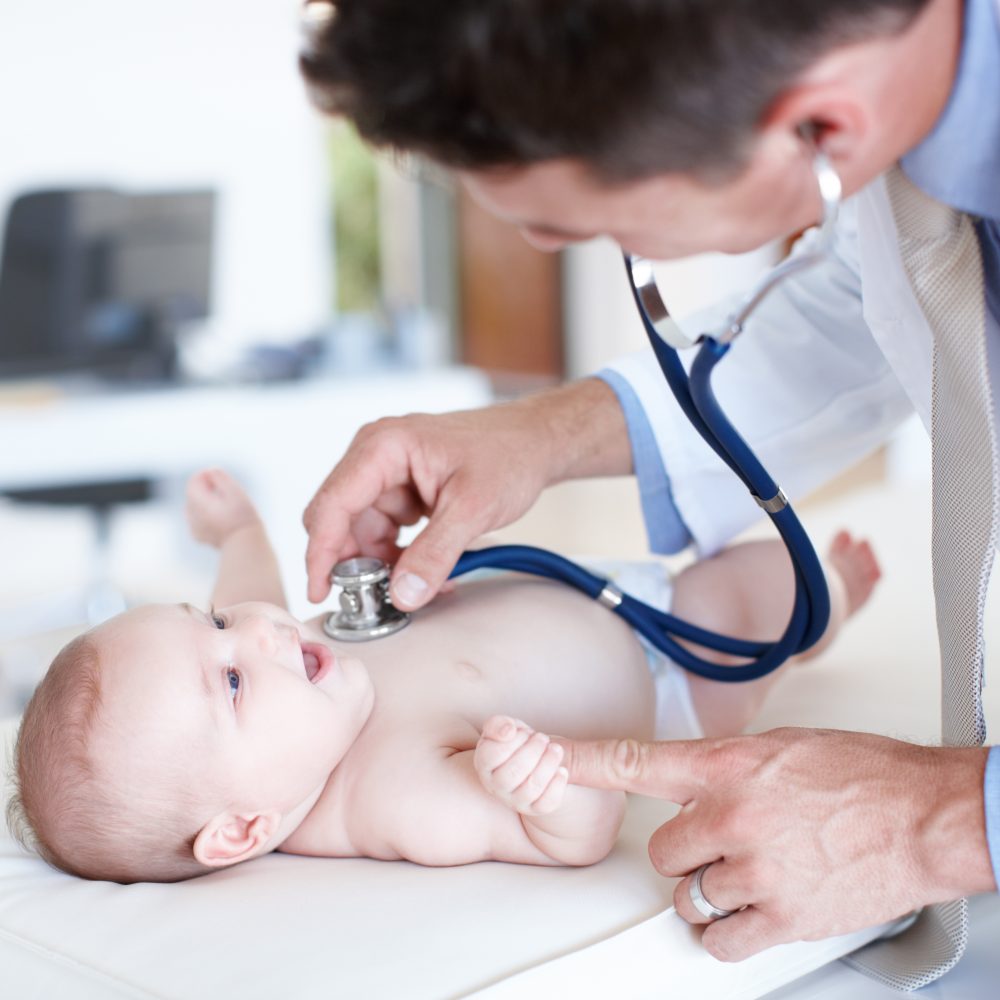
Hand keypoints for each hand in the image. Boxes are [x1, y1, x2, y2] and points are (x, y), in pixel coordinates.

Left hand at [186, 469, 259, 547]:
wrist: (245, 546)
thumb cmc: (243, 518)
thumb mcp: (236, 492)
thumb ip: (220, 477)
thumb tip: (210, 471)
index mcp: (198, 502)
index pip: (194, 480)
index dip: (208, 476)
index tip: (224, 481)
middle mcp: (191, 514)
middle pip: (194, 492)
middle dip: (209, 489)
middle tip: (229, 496)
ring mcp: (193, 527)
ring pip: (196, 506)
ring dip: (208, 503)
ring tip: (227, 509)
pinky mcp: (198, 536)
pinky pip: (199, 519)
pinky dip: (208, 516)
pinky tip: (223, 521)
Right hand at [302, 380, 626, 607]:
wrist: (536, 442)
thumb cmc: (509, 455)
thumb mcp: (472, 509)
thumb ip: (435, 554)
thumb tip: (402, 595)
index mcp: (383, 446)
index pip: (333, 503)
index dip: (322, 551)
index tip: (320, 590)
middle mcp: (376, 457)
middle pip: (340, 520)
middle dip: (354, 563)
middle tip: (375, 599)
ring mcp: (387, 475)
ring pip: (362, 532)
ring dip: (382, 565)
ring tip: (418, 586)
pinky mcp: (401, 492)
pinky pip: (385, 532)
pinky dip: (399, 557)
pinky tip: (426, 574)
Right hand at [475, 716, 568, 814]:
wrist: (532, 758)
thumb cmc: (515, 741)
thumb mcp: (505, 726)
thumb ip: (499, 724)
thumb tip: (508, 731)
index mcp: (483, 765)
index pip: (492, 756)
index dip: (513, 741)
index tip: (526, 732)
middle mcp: (495, 787)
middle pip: (512, 773)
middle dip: (533, 751)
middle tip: (543, 738)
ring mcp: (514, 801)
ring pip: (531, 788)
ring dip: (548, 764)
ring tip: (556, 749)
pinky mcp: (534, 809)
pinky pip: (546, 804)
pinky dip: (557, 785)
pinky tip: (562, 770)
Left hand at [557, 727, 993, 960]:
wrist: (924, 815)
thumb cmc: (862, 774)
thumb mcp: (781, 747)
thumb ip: (725, 767)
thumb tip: (691, 789)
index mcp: (729, 765)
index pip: (635, 761)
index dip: (579, 761)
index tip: (540, 757)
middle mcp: (734, 814)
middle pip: (665, 851)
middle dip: (686, 852)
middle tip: (723, 844)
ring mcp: (757, 868)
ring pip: (690, 895)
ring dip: (709, 891)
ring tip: (749, 873)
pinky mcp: (783, 916)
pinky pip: (722, 939)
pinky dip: (728, 932)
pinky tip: (753, 909)